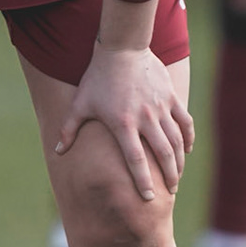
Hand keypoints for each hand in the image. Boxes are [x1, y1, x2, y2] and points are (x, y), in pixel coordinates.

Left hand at [55, 41, 194, 200]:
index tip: (148, 198)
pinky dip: (188, 138)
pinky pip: (184, 122)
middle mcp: (145, 119)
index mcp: (123, 124)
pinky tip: (187, 149)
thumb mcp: (81, 103)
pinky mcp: (171, 97)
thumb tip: (57, 152)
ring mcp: (160, 108)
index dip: (143, 181)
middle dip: (168, 177)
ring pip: (177, 141)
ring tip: (177, 176)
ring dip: (179, 161)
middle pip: (163, 155)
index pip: (136, 160)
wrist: (121, 48)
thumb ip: (69, 129)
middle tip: (169, 191)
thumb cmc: (97, 77)